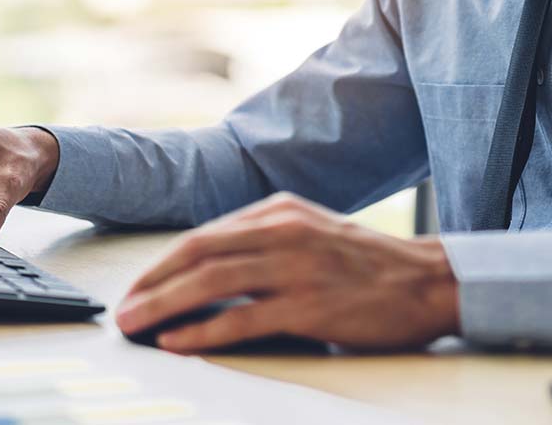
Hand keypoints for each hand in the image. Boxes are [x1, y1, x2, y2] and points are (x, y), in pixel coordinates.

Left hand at [116, 193, 459, 352]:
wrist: (429, 280)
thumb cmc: (368, 262)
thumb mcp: (312, 232)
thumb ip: (265, 240)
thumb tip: (209, 268)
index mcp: (280, 211)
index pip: (204, 235)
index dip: (163, 264)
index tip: (138, 288)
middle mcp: (283, 231)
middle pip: (198, 254)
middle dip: (152, 284)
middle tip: (122, 311)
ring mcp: (297, 266)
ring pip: (212, 282)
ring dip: (165, 306)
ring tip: (134, 326)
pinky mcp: (311, 304)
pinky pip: (244, 317)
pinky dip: (204, 330)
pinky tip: (178, 341)